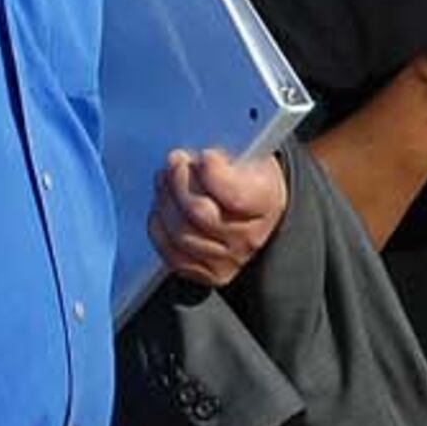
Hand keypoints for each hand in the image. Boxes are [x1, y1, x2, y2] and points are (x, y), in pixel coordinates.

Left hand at [150, 145, 287, 290]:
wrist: (261, 210)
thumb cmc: (249, 177)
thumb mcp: (250, 155)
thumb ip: (226, 152)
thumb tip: (193, 154)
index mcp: (266, 201)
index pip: (234, 194)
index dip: (212, 174)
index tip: (205, 156)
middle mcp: (251, 237)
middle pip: (200, 213)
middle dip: (179, 181)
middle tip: (174, 161)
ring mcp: (230, 259)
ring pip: (182, 234)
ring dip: (165, 202)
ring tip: (165, 181)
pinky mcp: (210, 273)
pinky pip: (174, 256)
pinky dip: (160, 230)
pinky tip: (162, 210)